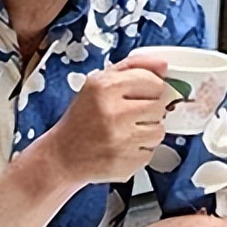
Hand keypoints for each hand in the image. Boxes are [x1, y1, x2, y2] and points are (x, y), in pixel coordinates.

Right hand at [39, 54, 168, 185]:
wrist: (64, 154)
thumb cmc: (82, 117)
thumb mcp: (99, 82)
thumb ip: (132, 67)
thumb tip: (162, 64)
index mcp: (105, 87)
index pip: (153, 82)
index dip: (151, 88)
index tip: (143, 93)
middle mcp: (114, 112)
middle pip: (160, 105)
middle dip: (150, 109)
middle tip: (131, 113)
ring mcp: (121, 140)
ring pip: (159, 130)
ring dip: (147, 130)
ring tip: (126, 130)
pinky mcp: (126, 162)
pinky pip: (151, 151)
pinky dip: (140, 149)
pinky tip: (123, 145)